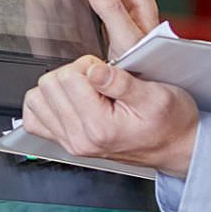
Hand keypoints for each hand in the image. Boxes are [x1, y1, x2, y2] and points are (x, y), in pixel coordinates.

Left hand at [20, 55, 199, 177]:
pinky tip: (69, 100)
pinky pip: (35, 118)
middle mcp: (80, 139)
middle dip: (73, 73)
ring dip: (59, 87)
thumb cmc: (169, 122)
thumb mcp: (156, 96)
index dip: (89, 64)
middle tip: (98, 80)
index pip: (69, 77)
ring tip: (85, 89)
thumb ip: (121, 83)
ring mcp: (70, 142)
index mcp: (100, 127)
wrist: (175, 146)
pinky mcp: (66, 141)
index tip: (107, 71)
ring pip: (37, 99)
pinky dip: (47, 104)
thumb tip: (94, 70)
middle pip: (49, 85)